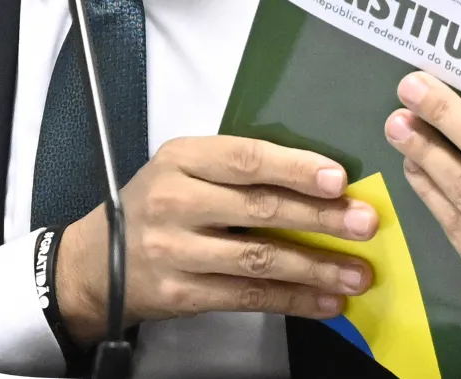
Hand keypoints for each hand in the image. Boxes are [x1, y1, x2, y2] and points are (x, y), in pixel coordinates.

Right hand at [55, 135, 379, 344]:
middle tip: (365, 224)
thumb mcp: (182, 169)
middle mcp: (176, 201)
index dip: (295, 168)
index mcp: (181, 158)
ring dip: (316, 268)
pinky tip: (326, 302)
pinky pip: (248, 298)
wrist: (95, 263)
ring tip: (357, 273)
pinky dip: (293, 301)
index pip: (246, 159)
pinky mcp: (182, 294)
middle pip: (260, 209)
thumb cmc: (154, 206)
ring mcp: (176, 251)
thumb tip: (320, 180)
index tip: (339, 179)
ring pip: (259, 260)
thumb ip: (237, 169)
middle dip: (320, 218)